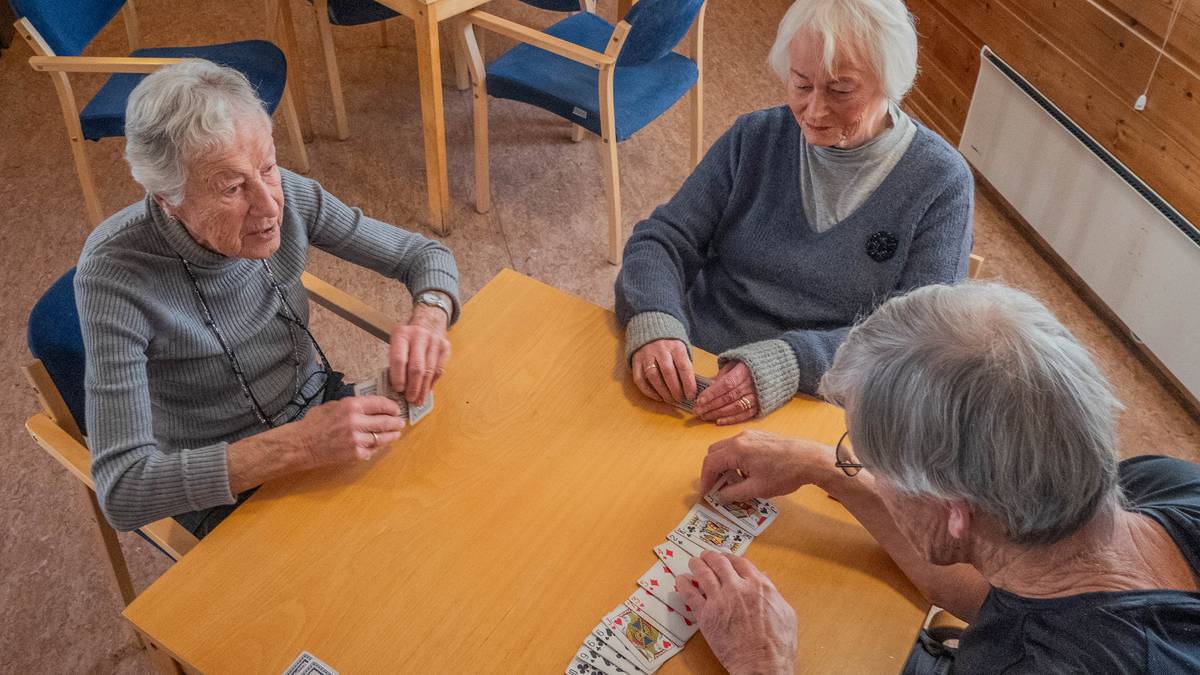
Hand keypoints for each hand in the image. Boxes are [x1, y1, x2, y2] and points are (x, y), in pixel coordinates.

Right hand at [291, 395, 405, 465]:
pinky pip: (373, 449)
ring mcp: (357, 439)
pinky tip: (379, 444)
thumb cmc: (316, 423)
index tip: (396, 409)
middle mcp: (356, 422)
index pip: (380, 404)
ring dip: (391, 435)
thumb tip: (373, 406)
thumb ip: (354, 405)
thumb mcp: (334, 405)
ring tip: (395, 433)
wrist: (302, 444)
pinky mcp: (356, 454)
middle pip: (386, 421)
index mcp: (351, 406)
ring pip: (382, 437)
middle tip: (400, 422)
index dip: (392, 407)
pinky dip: (377, 446)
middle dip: (396, 422)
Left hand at [389, 305, 450, 405]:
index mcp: (402, 334)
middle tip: (410, 398)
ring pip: (429, 370)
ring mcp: (434, 341)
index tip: (398, 389)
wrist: (429, 320)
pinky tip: (427, 390)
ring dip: (423, 388)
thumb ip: (396, 361)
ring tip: (418, 399)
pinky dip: (433, 382)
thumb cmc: (409, 337)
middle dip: (413, 386)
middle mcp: (419, 336)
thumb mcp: (397, 342)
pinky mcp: (445, 347)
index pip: (399, 359)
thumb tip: (397, 387)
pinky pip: (439, 369)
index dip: (398, 376)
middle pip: (416, 367)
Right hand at [631, 339, 695, 403]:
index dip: (688, 383)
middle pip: (668, 372)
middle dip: (675, 389)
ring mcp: (646, 355)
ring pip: (653, 376)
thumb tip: (690, 388)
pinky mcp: (636, 361)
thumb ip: (685, 366)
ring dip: (662, 391)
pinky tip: (658, 397)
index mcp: (675, 346)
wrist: (650, 330)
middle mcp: (660, 349)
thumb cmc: (670, 346)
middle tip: (680, 400)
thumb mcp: (681, 350)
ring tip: (670, 400)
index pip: (683, 366)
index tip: (691, 395)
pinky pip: (639, 379)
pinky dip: (648, 391)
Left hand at [676, 552, 796, 674]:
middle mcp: (738, 588)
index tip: (726, 557)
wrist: (762, 664)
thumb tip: (764, 579)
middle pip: (720, 563)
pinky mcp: (706, 615)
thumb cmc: (777, 645)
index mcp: (759, 586)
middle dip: (711, 557)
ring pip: (703, 574)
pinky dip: (684, 585)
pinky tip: (681, 581)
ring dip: (697, 565)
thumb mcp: (785, 613)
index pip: (741, 562)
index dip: (731, 557)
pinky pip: (690, 594)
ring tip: (693, 562)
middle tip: (706, 556)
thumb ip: (773, 593)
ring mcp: (720, 600)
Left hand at [694, 360, 759, 424]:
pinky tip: (719, 422)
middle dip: (711, 405)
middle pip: (729, 397)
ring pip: (735, 408)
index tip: (699, 400)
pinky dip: (731, 419)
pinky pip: (745, 415)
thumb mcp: (735, 362)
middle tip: (697, 411)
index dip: (712, 393)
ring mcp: (757, 396)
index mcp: (744, 371)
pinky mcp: (760, 406)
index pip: (726, 384)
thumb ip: (722, 374)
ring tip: (705, 416)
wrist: (775, 368)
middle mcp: (752, 385)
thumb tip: (707, 385)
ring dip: (718, 414)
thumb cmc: (750, 365)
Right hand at [700, 430, 833, 499]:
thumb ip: (733, 493)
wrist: (811, 459)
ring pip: (726, 448)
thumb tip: (719, 496)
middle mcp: (740, 438)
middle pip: (714, 452)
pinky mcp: (760, 435)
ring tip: (734, 482)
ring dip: (724, 464)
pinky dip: (735, 459)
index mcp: (737, 450)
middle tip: (717, 487)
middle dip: (712, 470)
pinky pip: (739, 445)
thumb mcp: (757, 489)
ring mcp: (751, 434)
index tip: (706, 493)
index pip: (710, 463)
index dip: (705, 479)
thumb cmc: (784, 474)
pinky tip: (747, 472)